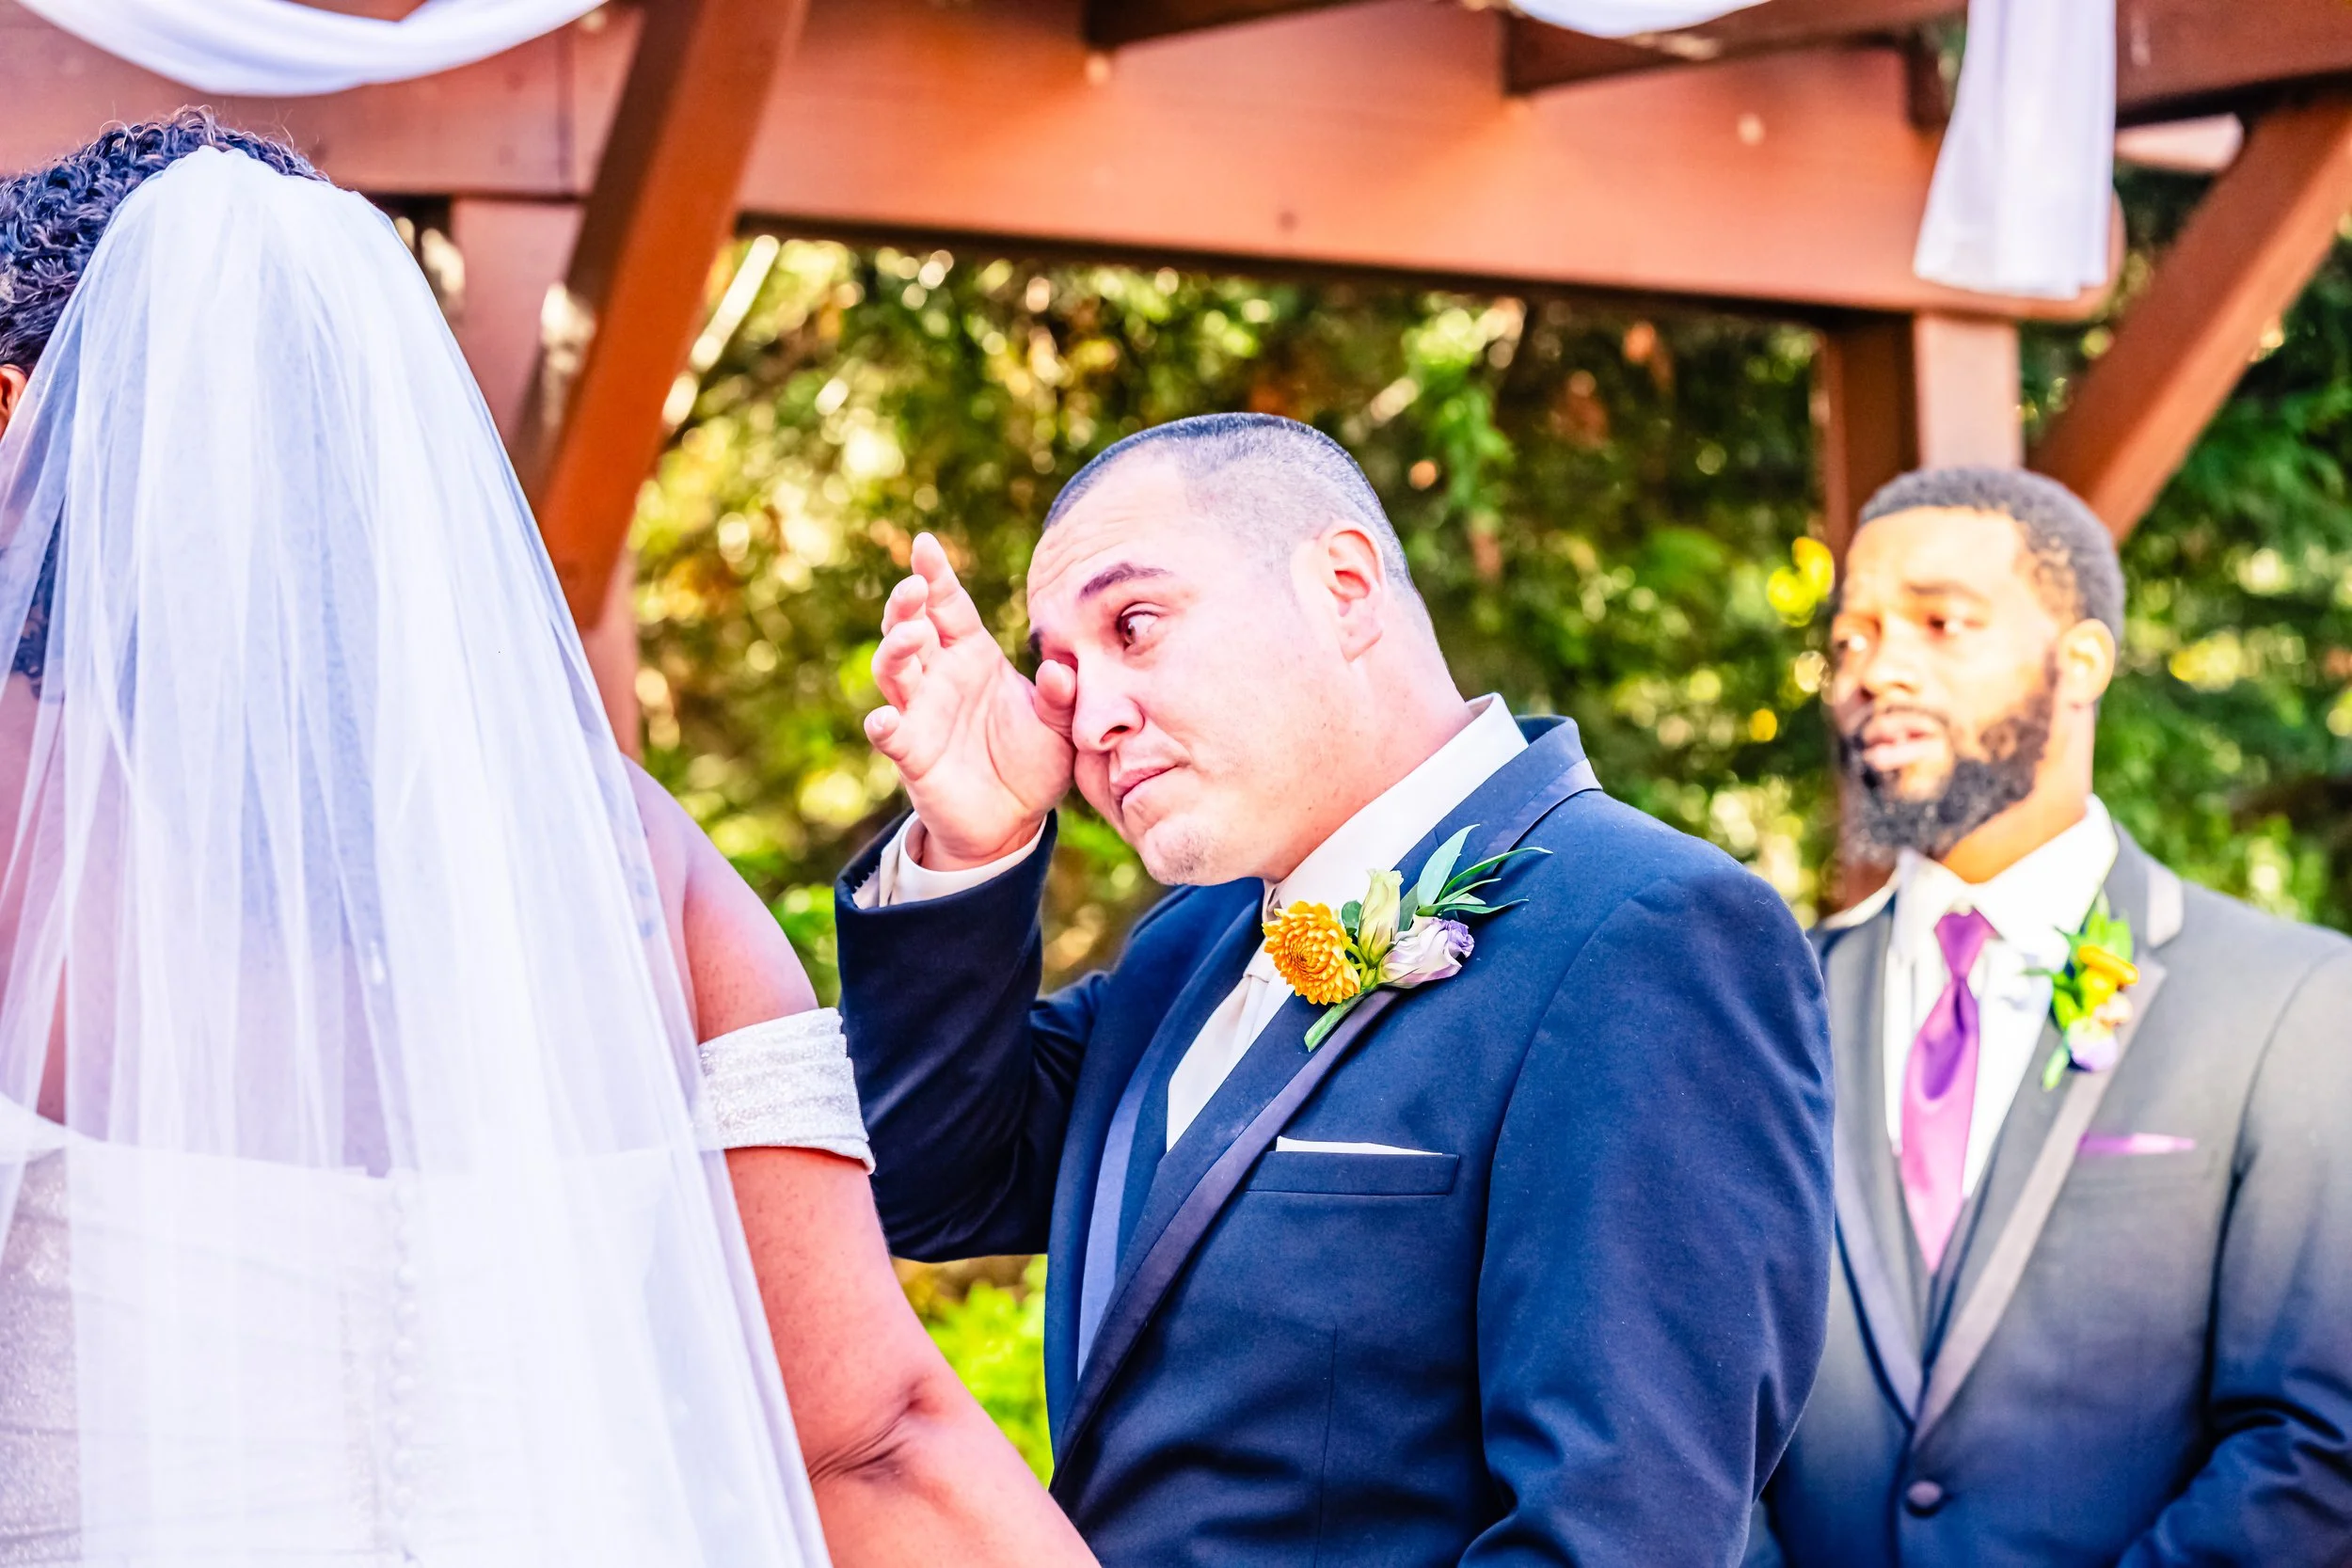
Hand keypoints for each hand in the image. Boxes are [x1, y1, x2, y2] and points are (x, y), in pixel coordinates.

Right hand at [865, 534, 1075, 869]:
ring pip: (893, 670)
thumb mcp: (1061, 726)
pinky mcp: (912, 754)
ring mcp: (920, 713)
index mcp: (973, 656)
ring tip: (911, 634)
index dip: (934, 574)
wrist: (1016, 820)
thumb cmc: (1033, 760)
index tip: (924, 543)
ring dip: (896, 649)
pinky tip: (886, 717)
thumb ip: (1063, 696)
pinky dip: (883, 724)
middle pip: (910, 627)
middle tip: (915, 586)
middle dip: (907, 604)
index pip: (948, 605)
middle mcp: (940, 676)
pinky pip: (890, 734)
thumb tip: (1062, 669)